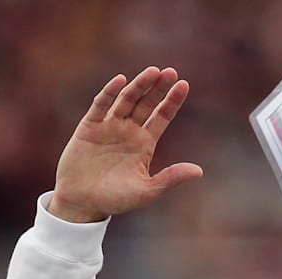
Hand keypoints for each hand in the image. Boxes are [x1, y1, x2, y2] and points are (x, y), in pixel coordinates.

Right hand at [50, 66, 203, 222]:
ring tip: (152, 72)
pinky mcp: (89, 127)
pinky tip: (120, 80)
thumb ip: (170, 178)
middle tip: (170, 72)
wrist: (82, 203)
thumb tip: (199, 171)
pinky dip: (109, 93)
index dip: (172, 101)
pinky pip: (100, 106)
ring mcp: (109, 127)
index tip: (184, 84)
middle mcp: (128, 130)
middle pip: (146, 103)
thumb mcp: (147, 191)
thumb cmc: (115, 199)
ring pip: (126, 100)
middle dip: (158, 88)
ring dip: (138, 85)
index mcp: (144, 143)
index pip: (162, 116)